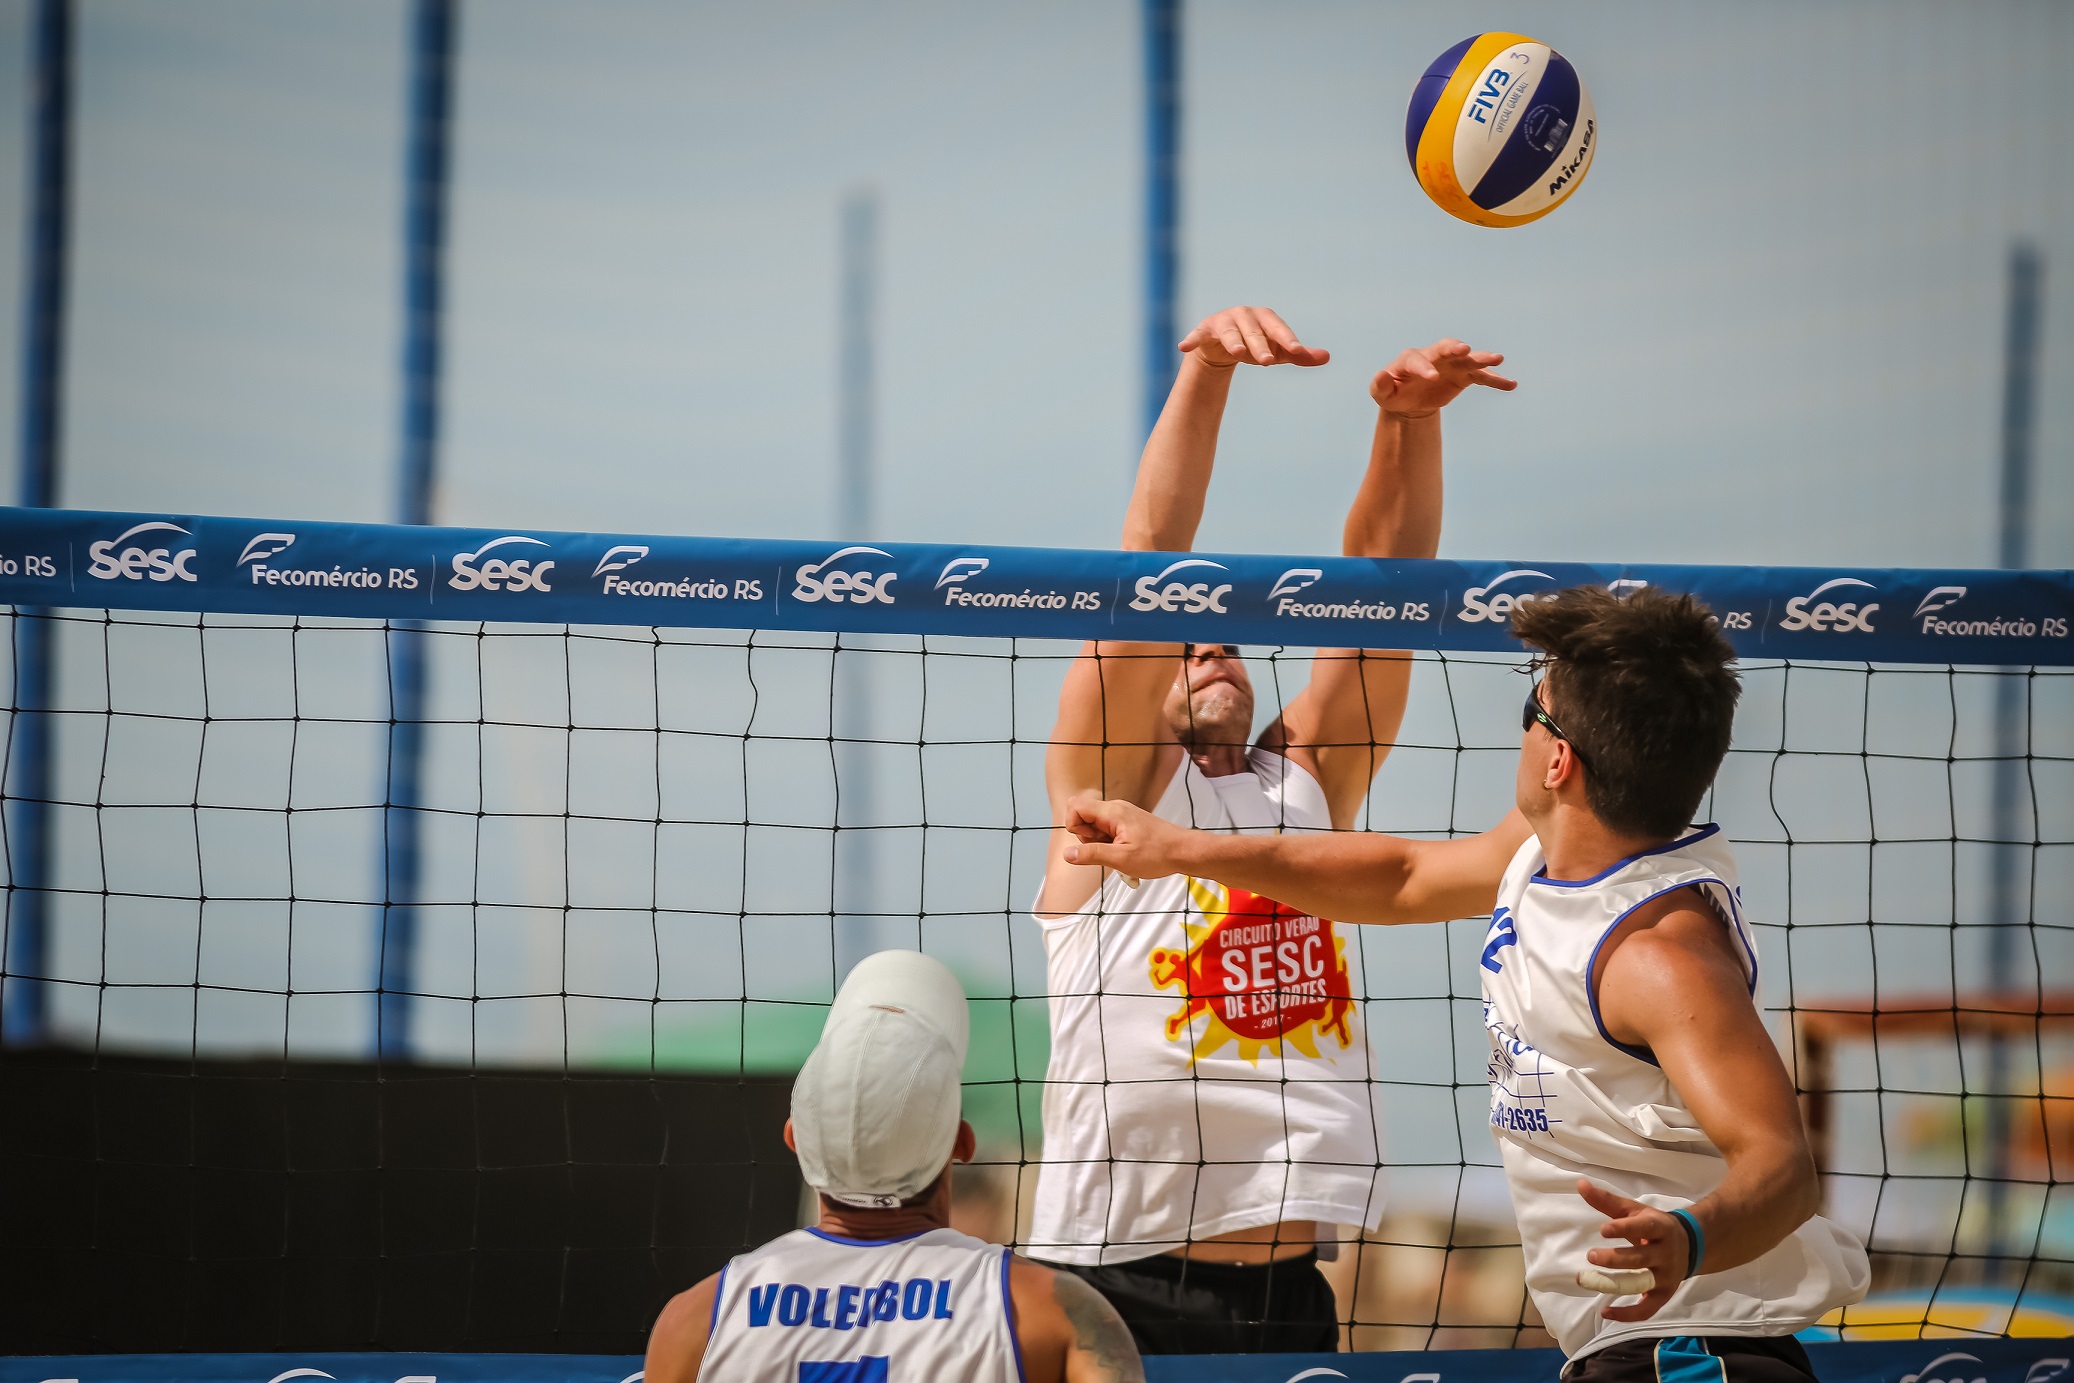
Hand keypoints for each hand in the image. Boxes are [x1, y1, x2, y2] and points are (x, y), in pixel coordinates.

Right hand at [1061, 795, 1191, 880]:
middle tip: (1109, 850)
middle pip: (1083, 817)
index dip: (1073, 825)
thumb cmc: (1158, 854)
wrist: (1183, 851)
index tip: (1089, 842)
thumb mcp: (1121, 859)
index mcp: (1112, 812)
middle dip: (1088, 838)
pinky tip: (1125, 853)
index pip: (1075, 806)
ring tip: (1119, 853)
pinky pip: (1107, 831)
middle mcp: (1115, 809)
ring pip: (1095, 826)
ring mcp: (1122, 815)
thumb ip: (1092, 854)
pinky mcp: (1127, 823)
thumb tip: (1068, 854)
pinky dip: (1110, 844)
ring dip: (1100, 844)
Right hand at [1179, 306, 1330, 368]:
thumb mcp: (1277, 350)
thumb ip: (1299, 355)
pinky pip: (1198, 334)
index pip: (1278, 328)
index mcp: (1265, 318)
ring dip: (1234, 341)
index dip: (1287, 339)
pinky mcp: (1205, 330)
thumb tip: (1327, 357)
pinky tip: (1183, 347)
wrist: (1223, 344)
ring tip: (1237, 354)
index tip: (1297, 351)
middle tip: (1268, 362)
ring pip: (1230, 332)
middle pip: (1254, 332)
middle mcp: (1245, 315)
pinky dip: (1192, 339)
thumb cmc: (1256, 344)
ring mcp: (1224, 321)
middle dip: (1260, 345)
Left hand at [1371, 338, 1515, 417]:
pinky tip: (1512, 385)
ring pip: (1468, 359)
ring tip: (1498, 359)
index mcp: (1411, 359)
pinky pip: (1482, 377)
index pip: (1418, 360)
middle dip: (1454, 348)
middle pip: (1446, 348)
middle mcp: (1434, 357)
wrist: (1411, 401)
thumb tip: (1380, 375)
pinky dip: (1496, 380)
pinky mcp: (1464, 376)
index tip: (1432, 378)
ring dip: (1482, 358)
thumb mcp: (1382, 393)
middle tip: (1464, 349)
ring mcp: (1451, 365)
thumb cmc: (1394, 394)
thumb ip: (1380, 385)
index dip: (1425, 368)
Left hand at [1576, 1180, 1691, 1321]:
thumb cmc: (1654, 1225)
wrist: (1690, 1244)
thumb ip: (1607, 1201)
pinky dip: (1628, 1314)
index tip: (1604, 1229)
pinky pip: (1648, 1309)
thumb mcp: (1635, 1210)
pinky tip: (1606, 1312)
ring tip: (1588, 1282)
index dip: (1625, 1229)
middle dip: (1615, 1259)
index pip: (1644, 1228)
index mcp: (1660, 1228)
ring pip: (1642, 1284)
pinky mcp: (1664, 1294)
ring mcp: (1666, 1276)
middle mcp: (1666, 1253)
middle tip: (1590, 1256)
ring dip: (1615, 1285)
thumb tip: (1580, 1184)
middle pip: (1640, 1259)